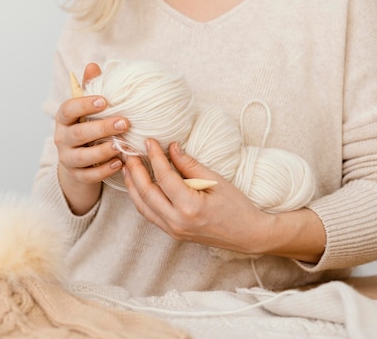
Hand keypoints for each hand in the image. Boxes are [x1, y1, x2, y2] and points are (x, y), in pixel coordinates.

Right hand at [54, 63, 129, 214]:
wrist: (78, 162)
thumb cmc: (86, 128)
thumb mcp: (86, 109)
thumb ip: (89, 88)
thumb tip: (93, 65)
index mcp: (64, 119)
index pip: (68, 109)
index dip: (85, 105)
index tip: (105, 101)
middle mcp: (62, 138)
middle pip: (79, 134)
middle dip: (102, 128)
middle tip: (125, 123)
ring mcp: (68, 158)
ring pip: (83, 157)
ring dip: (103, 151)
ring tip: (121, 145)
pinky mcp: (77, 175)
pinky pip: (89, 175)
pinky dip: (104, 171)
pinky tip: (119, 163)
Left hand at [123, 138, 326, 261]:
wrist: (248, 235)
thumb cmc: (238, 207)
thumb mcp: (217, 181)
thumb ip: (191, 165)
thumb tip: (172, 147)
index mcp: (190, 207)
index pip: (164, 177)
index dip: (154, 157)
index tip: (149, 141)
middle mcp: (177, 222)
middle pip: (147, 193)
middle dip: (135, 170)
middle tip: (129, 152)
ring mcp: (174, 230)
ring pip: (143, 206)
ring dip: (133, 186)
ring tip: (128, 166)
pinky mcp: (174, 233)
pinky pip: (150, 215)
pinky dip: (141, 199)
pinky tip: (138, 186)